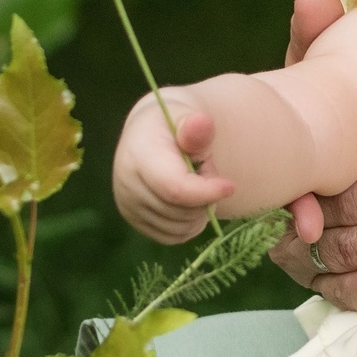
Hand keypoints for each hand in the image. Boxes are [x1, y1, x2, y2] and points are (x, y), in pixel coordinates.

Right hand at [110, 92, 232, 243]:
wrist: (153, 136)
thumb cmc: (176, 127)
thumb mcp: (188, 119)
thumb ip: (197, 128)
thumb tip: (200, 123)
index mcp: (138, 155)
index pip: (175, 188)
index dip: (206, 192)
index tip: (230, 186)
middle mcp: (126, 184)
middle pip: (180, 210)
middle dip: (204, 197)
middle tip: (206, 172)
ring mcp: (128, 205)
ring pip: (178, 227)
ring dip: (198, 211)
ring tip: (195, 183)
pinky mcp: (134, 221)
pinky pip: (173, 237)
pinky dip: (189, 225)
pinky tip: (190, 202)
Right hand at [263, 0, 356, 313]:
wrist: (301, 148)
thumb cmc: (315, 105)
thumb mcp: (315, 66)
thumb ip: (317, 30)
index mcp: (294, 152)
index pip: (306, 175)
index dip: (322, 192)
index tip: (345, 198)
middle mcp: (294, 203)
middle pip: (344, 213)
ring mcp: (305, 246)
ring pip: (351, 252)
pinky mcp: (323, 276)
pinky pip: (342, 292)